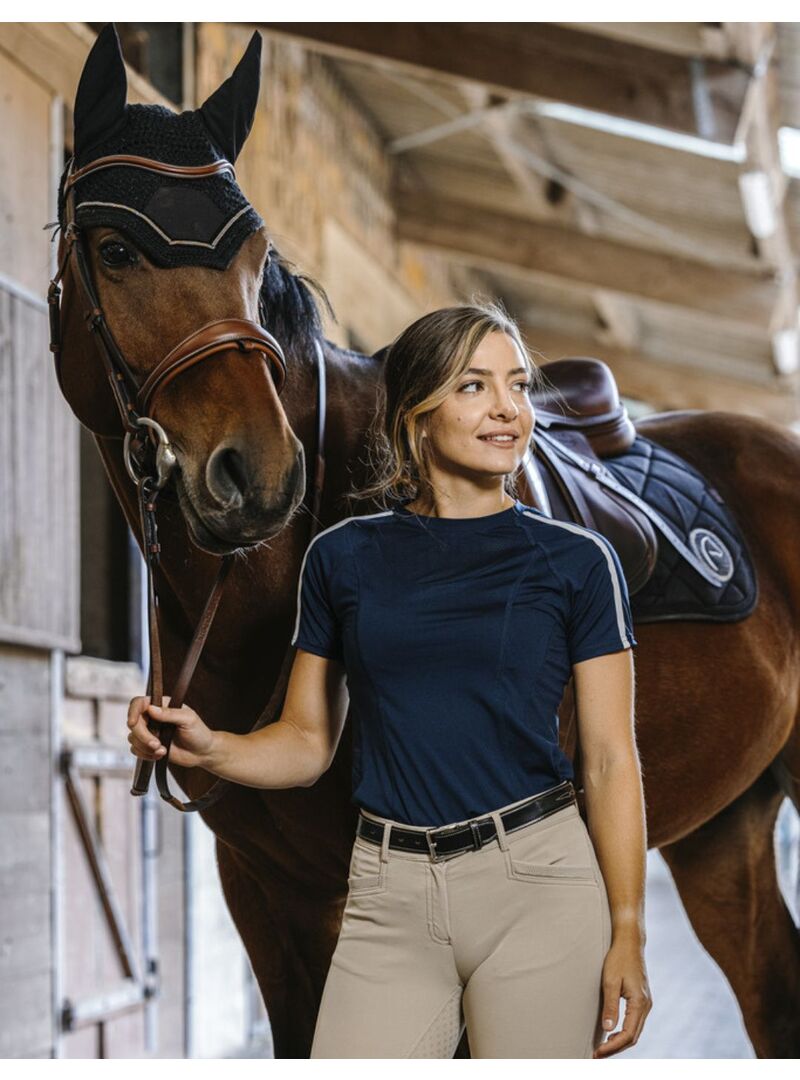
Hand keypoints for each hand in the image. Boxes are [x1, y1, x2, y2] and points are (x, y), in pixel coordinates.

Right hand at [126, 694, 215, 768]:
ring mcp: (150, 732)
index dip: (132, 712)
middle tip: (157, 744)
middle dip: (143, 736)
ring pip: (133, 738)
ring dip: (145, 747)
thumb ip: (170, 714)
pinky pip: (136, 750)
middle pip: (133, 723)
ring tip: (163, 750)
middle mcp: (153, 717)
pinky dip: (146, 755)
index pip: (139, 703)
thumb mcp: (188, 719)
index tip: (133, 723)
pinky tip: (161, 754)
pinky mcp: (148, 746)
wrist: (202, 752)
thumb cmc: (199, 732)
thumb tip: (151, 709)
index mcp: (162, 705)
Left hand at [593, 934, 651, 1057]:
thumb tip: (607, 1029)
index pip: (628, 1035)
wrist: (630, 942)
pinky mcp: (642, 1000)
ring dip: (620, 1042)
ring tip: (602, 1048)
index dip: (612, 1047)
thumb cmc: (619, 958)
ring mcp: (645, 1003)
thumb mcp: (610, 981)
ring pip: (635, 1031)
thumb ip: (610, 1006)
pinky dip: (624, 1032)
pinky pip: (634, 1022)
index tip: (598, 1052)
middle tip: (597, 1055)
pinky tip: (611, 1033)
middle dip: (615, 1048)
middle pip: (633, 1037)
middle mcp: (646, 1005)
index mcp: (640, 1002)